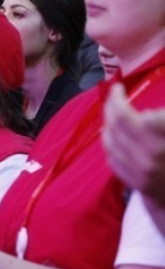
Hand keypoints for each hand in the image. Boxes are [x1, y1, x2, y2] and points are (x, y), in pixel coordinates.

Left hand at [103, 84, 164, 205]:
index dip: (123, 100)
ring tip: (112, 109)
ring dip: (108, 120)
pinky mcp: (131, 180)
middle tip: (113, 93)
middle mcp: (152, 155)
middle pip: (120, 122)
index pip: (146, 117)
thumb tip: (150, 112)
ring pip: (110, 137)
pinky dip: (110, 139)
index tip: (120, 88)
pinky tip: (113, 131)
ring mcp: (139, 169)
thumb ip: (162, 119)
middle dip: (112, 102)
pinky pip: (111, 153)